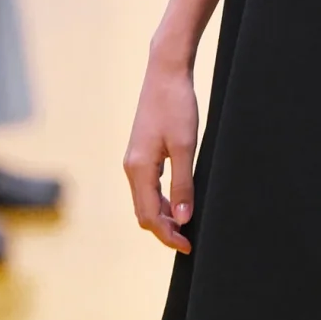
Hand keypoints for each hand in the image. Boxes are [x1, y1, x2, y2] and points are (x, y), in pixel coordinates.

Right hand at [124, 51, 198, 250]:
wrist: (165, 73)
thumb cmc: (177, 105)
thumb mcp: (186, 147)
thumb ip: (184, 183)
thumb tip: (184, 217)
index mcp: (139, 168)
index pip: (149, 215)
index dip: (168, 235)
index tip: (188, 245)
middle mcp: (131, 167)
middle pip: (143, 212)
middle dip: (164, 230)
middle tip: (189, 240)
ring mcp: (134, 160)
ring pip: (144, 200)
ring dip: (163, 216)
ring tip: (186, 224)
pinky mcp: (141, 153)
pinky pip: (147, 187)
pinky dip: (161, 201)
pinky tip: (179, 202)